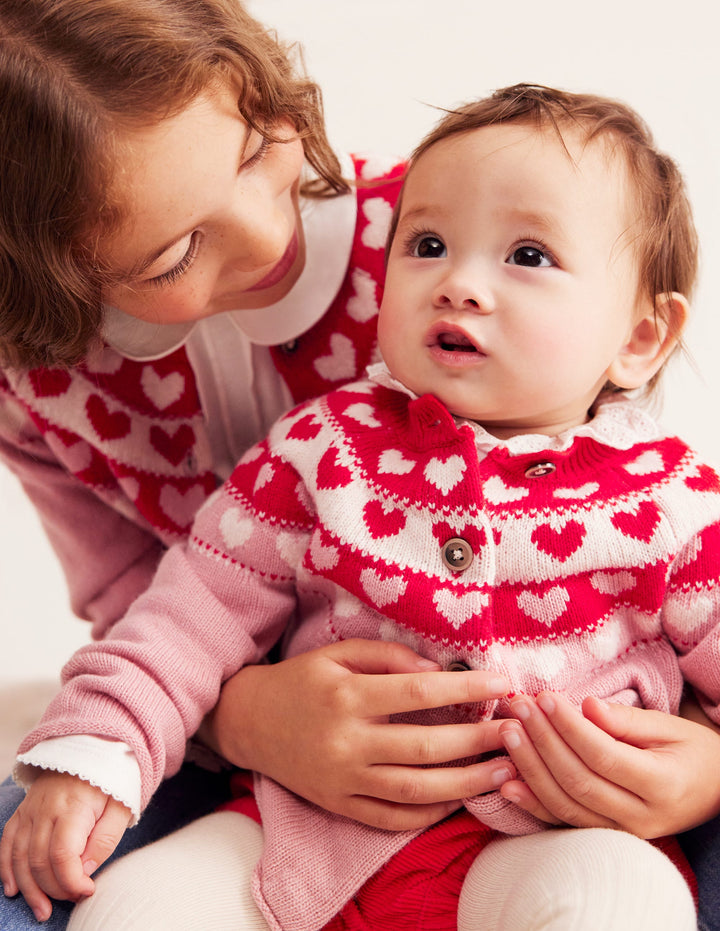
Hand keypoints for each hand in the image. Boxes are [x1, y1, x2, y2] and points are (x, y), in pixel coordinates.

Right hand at [0, 771, 130, 921]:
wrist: (92, 747)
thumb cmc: (111, 779)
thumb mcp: (121, 805)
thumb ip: (105, 839)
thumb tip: (84, 871)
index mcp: (73, 808)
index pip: (62, 855)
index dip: (72, 881)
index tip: (88, 890)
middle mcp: (45, 810)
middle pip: (39, 861)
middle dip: (55, 889)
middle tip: (73, 898)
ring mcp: (30, 811)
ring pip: (20, 857)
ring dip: (29, 889)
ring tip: (43, 910)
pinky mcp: (23, 812)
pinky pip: (7, 843)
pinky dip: (7, 869)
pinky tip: (14, 890)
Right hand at [203, 639, 514, 830]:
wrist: (248, 721)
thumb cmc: (300, 680)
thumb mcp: (338, 653)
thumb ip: (387, 656)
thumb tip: (437, 671)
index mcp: (349, 697)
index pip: (421, 693)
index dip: (467, 689)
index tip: (502, 682)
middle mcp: (348, 742)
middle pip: (427, 748)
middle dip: (478, 740)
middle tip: (516, 731)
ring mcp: (344, 780)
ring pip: (416, 790)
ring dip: (467, 783)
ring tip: (504, 772)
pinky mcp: (339, 805)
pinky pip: (391, 817)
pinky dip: (429, 813)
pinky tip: (459, 799)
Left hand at [497, 691, 719, 837]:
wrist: (712, 792)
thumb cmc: (690, 752)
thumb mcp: (669, 728)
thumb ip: (626, 720)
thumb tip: (586, 706)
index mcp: (662, 785)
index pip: (604, 756)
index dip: (570, 727)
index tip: (544, 698)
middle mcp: (641, 818)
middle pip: (579, 781)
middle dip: (542, 742)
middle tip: (518, 709)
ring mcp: (622, 833)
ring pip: (566, 805)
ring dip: (530, 768)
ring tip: (508, 733)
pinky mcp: (605, 837)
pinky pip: (564, 823)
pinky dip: (533, 804)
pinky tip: (507, 783)